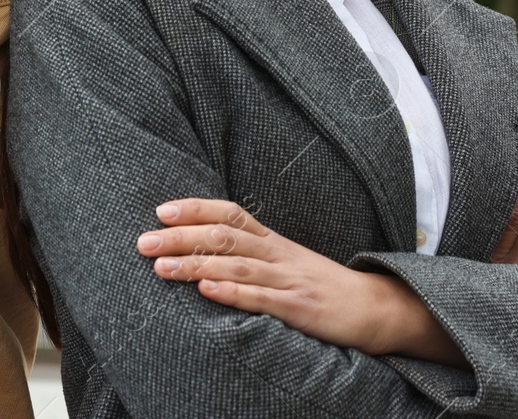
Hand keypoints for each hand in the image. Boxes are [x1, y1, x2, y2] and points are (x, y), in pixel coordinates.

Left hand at [137, 198, 467, 366]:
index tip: (161, 210)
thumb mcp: (287, 261)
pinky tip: (206, 291)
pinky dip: (231, 293)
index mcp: (273, 241)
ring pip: (236, 266)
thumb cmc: (322, 286)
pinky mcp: (298, 308)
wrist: (375, 307)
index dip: (196, 209)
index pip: (230, 214)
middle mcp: (278, 254)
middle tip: (143, 241)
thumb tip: (204, 247)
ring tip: (161, 267)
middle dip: (181, 237)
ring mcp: (288, 279)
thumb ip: (251, 253)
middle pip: (224, 237)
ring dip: (195, 266)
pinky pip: (261, 299)